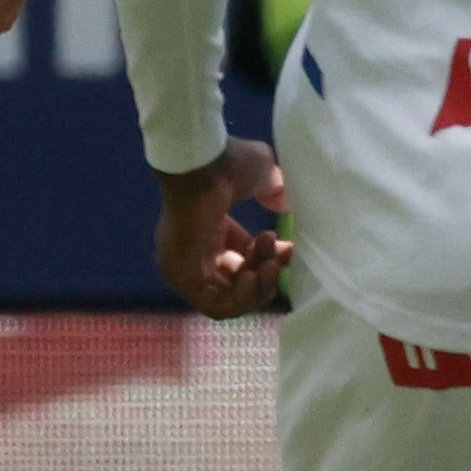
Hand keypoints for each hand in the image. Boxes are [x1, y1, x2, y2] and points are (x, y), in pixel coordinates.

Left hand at [153, 138, 291, 317]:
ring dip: (257, 287)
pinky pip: (215, 307)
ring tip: (269, 264)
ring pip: (229, 299)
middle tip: (280, 253)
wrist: (203, 164)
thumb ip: (274, 193)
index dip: (267, 259)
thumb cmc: (227, 165)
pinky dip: (241, 299)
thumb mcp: (261, 178)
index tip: (287, 247)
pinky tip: (253, 275)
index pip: (239, 260)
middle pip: (237, 282)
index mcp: (206, 230)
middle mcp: (193, 253)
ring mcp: (185, 268)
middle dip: (266, 273)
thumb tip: (284, 206)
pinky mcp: (183, 278)